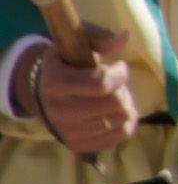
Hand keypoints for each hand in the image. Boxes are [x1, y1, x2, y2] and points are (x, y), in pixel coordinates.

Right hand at [23, 26, 138, 154]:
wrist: (45, 93)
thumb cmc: (68, 62)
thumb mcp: (78, 42)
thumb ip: (101, 38)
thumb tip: (125, 37)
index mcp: (55, 83)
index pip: (101, 83)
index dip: (120, 73)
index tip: (118, 66)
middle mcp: (58, 111)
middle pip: (115, 104)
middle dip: (123, 89)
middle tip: (115, 84)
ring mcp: (68, 132)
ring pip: (122, 120)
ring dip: (125, 105)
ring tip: (113, 97)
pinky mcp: (79, 146)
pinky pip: (121, 136)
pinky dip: (126, 122)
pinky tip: (114, 112)